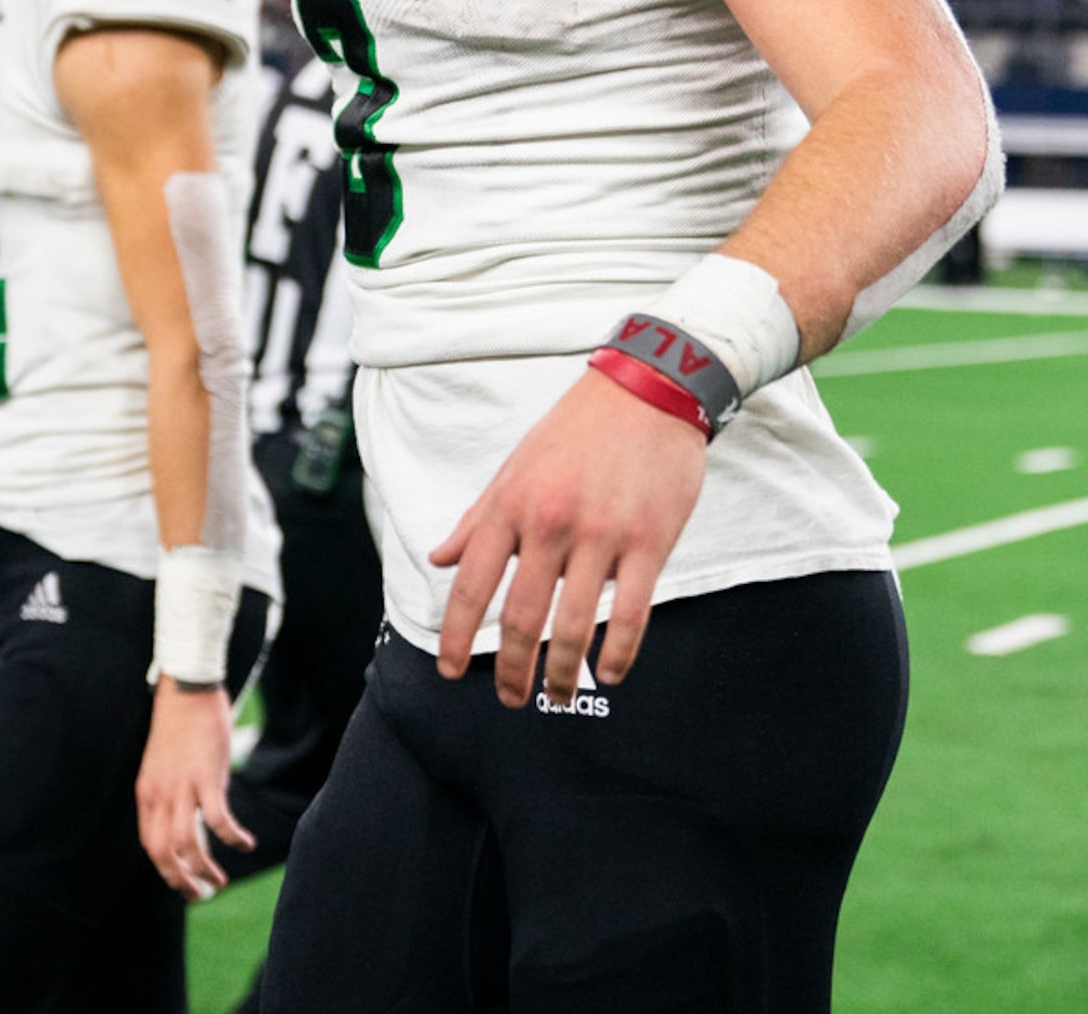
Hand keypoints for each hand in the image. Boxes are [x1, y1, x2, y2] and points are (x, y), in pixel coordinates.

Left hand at [136, 677, 254, 899]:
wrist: (186, 687)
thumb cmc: (180, 725)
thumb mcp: (164, 765)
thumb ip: (170, 794)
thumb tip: (188, 822)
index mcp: (147, 792)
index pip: (150, 845)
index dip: (166, 870)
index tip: (184, 882)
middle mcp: (160, 794)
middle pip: (163, 854)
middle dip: (182, 882)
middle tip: (201, 894)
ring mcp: (182, 786)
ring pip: (187, 844)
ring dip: (204, 870)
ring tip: (220, 882)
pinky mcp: (207, 776)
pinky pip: (219, 819)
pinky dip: (232, 838)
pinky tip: (246, 844)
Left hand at [429, 368, 705, 706]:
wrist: (648, 389)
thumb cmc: (576, 429)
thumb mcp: (515, 467)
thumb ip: (477, 518)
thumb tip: (438, 557)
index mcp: (511, 504)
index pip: (472, 583)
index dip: (457, 634)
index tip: (451, 670)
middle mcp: (550, 523)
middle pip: (521, 617)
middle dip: (511, 669)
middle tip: (508, 698)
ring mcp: (601, 535)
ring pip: (573, 625)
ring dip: (561, 673)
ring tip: (556, 695)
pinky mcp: (649, 542)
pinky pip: (630, 613)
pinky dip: (618, 653)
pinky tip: (610, 673)